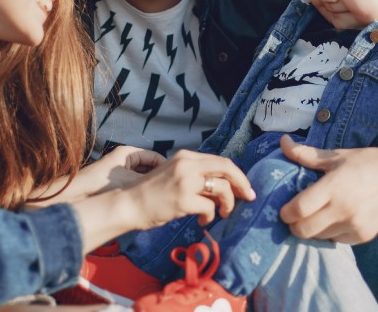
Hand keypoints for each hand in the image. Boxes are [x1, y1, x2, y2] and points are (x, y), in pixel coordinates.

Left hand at [25, 146, 165, 207]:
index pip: (155, 157)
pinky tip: (149, 201)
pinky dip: (141, 191)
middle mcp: (124, 160)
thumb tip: (169, 184)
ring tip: (163, 195)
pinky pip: (134, 186)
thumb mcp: (130, 181)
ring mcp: (119, 172)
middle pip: (149, 167)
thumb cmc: (101, 183)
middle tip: (172, 188)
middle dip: (160, 177)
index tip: (177, 178)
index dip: (167, 167)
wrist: (77, 195)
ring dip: (151, 186)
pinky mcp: (115, 184)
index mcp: (128, 153)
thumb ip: (149, 181)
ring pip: (142, 177)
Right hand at [124, 150, 255, 228]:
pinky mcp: (183, 199)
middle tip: (250, 197)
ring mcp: (185, 181)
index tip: (245, 188)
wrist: (128, 204)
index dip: (237, 174)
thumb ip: (195, 175)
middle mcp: (187, 164)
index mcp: (185, 156)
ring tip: (224, 213)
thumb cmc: (151, 194)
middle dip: (242, 184)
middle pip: (227, 168)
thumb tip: (224, 185)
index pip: (221, 160)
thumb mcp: (174, 175)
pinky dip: (211, 216)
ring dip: (228, 203)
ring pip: (222, 188)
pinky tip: (203, 220)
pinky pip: (210, 207)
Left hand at [279, 135, 377, 243]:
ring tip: (316, 216)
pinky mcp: (364, 235)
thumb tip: (283, 142)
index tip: (284, 209)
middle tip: (296, 216)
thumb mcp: (336, 156)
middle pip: (304, 230)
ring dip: (313, 229)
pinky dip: (331, 233)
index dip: (286, 212)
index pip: (299, 209)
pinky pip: (337, 240)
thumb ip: (306, 154)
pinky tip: (335, 220)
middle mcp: (343, 209)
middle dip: (294, 225)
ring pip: (319, 237)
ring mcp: (354, 224)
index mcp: (333, 186)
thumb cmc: (365, 162)